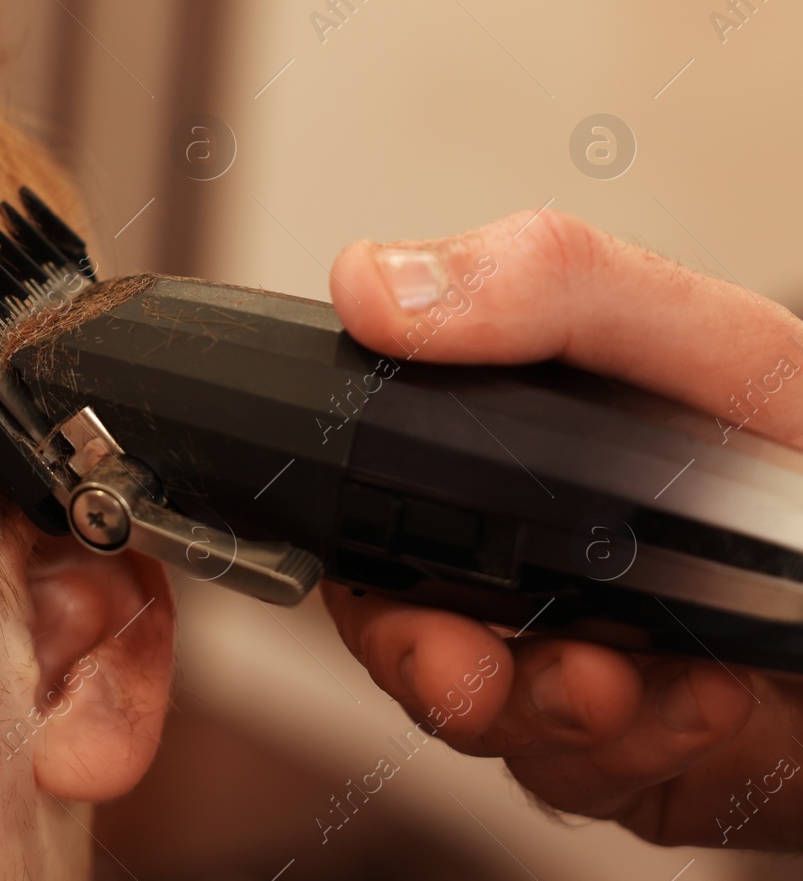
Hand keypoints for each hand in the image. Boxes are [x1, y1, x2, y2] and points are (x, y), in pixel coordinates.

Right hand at [323, 209, 802, 851]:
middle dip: (426, 662)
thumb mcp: (706, 343)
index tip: (375, 558)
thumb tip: (379, 286)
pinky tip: (708, 699)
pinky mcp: (625, 747)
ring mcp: (569, 654)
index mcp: (514, 448)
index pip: (373, 491)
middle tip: (466, 674)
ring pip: (485, 718)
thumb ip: (549, 289)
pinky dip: (643, 744)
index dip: (354, 536)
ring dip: (542, 711)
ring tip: (614, 687)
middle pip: (402, 625)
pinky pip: (584, 774)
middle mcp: (526, 555)